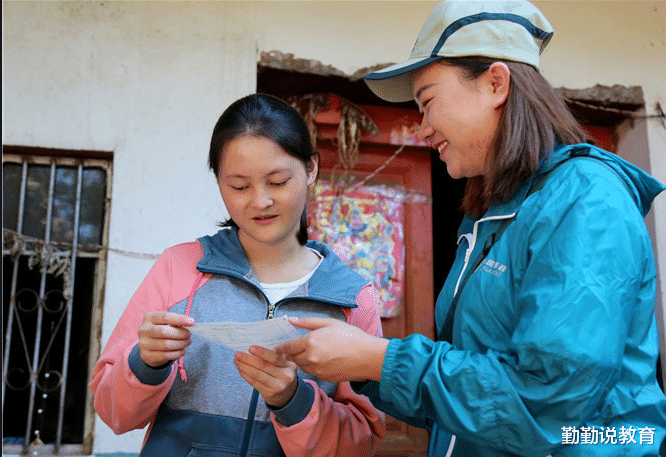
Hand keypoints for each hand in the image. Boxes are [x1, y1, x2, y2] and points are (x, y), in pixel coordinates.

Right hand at [137, 311, 193, 367]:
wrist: (149, 348)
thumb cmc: (161, 333)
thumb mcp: (165, 324)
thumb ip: (175, 323)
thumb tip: (190, 323)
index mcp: (149, 317)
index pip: (165, 317)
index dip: (179, 319)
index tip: (192, 322)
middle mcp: (144, 330)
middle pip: (164, 331)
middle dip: (181, 333)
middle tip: (189, 335)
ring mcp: (143, 343)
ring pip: (166, 344)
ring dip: (181, 344)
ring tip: (188, 342)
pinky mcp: (146, 356)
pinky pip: (165, 355)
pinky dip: (177, 353)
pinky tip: (183, 351)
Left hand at [234, 346, 297, 407]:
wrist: (287, 394)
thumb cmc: (282, 374)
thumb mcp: (284, 365)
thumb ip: (274, 357)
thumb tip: (253, 349)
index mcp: (289, 366)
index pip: (274, 358)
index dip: (262, 352)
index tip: (250, 348)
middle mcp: (285, 377)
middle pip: (263, 366)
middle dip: (248, 359)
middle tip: (238, 354)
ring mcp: (277, 386)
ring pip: (257, 375)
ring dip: (244, 367)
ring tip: (236, 361)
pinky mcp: (269, 393)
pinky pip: (254, 383)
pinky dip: (245, 375)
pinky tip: (240, 369)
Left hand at [274, 317, 388, 383]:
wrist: (369, 356)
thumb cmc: (352, 336)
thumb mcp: (329, 323)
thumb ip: (308, 322)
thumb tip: (291, 320)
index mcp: (310, 342)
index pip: (288, 347)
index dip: (280, 348)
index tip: (276, 348)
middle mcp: (311, 358)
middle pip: (292, 358)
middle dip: (290, 353)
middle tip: (290, 349)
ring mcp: (317, 370)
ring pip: (301, 366)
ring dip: (301, 360)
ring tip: (308, 353)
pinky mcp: (324, 378)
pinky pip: (312, 372)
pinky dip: (312, 366)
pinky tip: (321, 359)